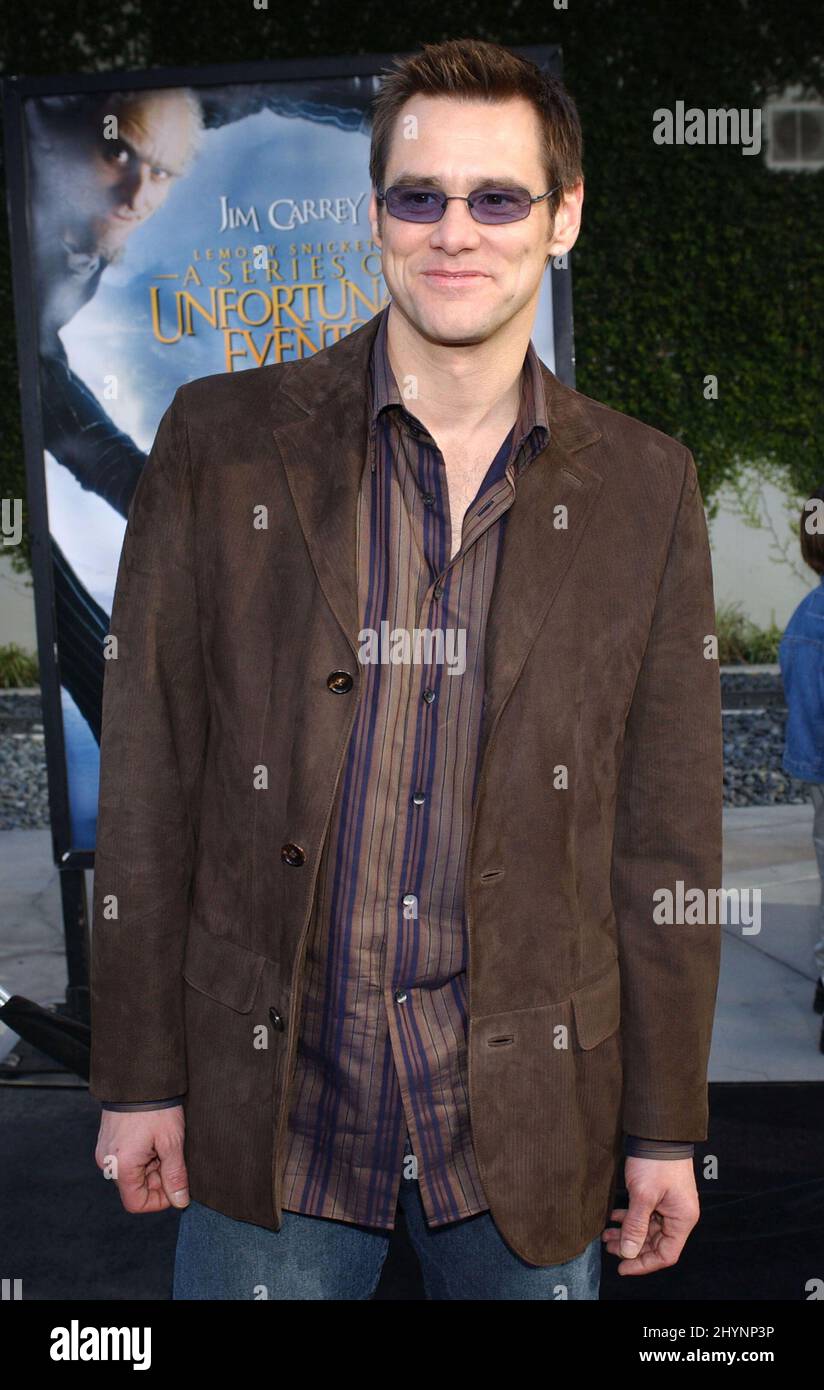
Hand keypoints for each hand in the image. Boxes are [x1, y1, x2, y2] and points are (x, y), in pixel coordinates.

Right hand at [95, 1106, 189, 1213]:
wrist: (139, 1077)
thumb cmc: (155, 1108)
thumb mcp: (171, 1143)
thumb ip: (175, 1175)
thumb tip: (180, 1200)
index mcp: (122, 1167)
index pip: (137, 1203)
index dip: (159, 1200)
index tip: (175, 1186)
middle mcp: (107, 1163)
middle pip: (135, 1188)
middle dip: (158, 1179)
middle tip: (172, 1156)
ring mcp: (105, 1152)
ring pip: (133, 1173)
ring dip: (151, 1166)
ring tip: (162, 1144)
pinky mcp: (108, 1142)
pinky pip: (127, 1160)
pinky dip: (143, 1156)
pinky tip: (153, 1139)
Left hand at [601, 1156, 699, 1274]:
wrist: (658, 1132)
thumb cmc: (655, 1162)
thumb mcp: (642, 1195)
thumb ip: (635, 1226)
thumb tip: (628, 1252)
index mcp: (682, 1219)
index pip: (666, 1254)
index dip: (643, 1264)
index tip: (622, 1266)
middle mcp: (679, 1215)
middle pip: (656, 1244)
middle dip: (632, 1247)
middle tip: (609, 1247)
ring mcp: (670, 1205)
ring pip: (648, 1230)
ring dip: (628, 1233)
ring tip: (606, 1235)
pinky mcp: (661, 1196)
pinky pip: (646, 1216)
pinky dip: (630, 1219)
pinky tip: (614, 1218)